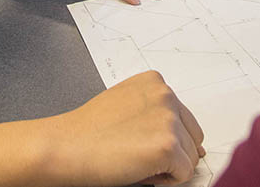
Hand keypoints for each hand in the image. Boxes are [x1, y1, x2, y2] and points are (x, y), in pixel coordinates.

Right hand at [56, 71, 204, 185]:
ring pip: (190, 157)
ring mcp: (168, 119)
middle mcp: (165, 95)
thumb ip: (157, 116)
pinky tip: (138, 168)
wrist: (65, 147)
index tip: (137, 139)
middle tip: (136, 153)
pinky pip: (184, 174)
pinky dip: (166, 180)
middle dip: (173, 151)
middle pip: (192, 137)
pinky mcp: (168, 145)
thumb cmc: (88, 131)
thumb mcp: (127, 108)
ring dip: (168, 166)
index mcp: (155, 82)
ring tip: (134, 158)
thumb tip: (194, 146)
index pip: (183, 119)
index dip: (162, 138)